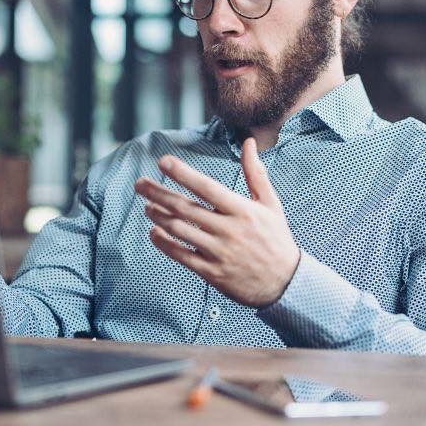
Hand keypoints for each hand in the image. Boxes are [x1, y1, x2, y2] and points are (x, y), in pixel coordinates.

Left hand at [133, 138, 300, 307]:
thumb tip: (247, 142)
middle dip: (158, 193)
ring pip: (179, 230)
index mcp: (242, 210)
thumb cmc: (276, 239)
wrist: (286, 283)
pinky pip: (181, 255)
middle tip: (139, 183)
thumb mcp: (270, 205)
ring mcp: (219, 252)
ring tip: (147, 206)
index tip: (162, 161)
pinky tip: (154, 232)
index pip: (207, 188)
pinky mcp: (212, 272)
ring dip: (158, 216)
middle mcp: (228, 230)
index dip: (183, 174)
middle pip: (185, 208)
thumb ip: (255, 173)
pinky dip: (164, 242)